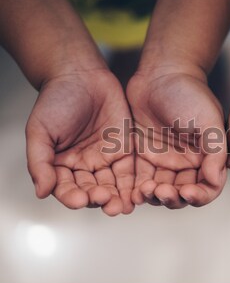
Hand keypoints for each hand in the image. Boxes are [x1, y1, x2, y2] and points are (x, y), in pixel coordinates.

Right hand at [26, 69, 134, 215]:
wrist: (81, 76)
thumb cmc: (56, 101)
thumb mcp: (40, 131)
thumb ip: (40, 162)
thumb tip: (41, 191)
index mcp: (61, 165)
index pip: (66, 189)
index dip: (72, 196)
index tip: (79, 200)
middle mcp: (84, 166)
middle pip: (91, 191)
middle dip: (97, 199)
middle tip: (104, 201)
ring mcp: (105, 160)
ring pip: (110, 186)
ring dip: (116, 198)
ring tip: (120, 206)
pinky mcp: (124, 151)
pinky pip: (128, 172)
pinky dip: (131, 186)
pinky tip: (134, 196)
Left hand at [126, 66, 226, 208]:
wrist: (159, 75)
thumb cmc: (189, 92)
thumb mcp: (209, 120)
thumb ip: (215, 151)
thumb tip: (216, 179)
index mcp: (207, 157)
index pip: (209, 187)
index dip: (200, 196)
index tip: (187, 192)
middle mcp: (188, 164)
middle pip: (183, 195)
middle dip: (174, 198)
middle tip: (162, 191)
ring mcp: (165, 162)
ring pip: (162, 192)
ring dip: (155, 197)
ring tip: (146, 190)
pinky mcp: (144, 158)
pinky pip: (142, 181)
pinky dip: (139, 190)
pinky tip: (134, 191)